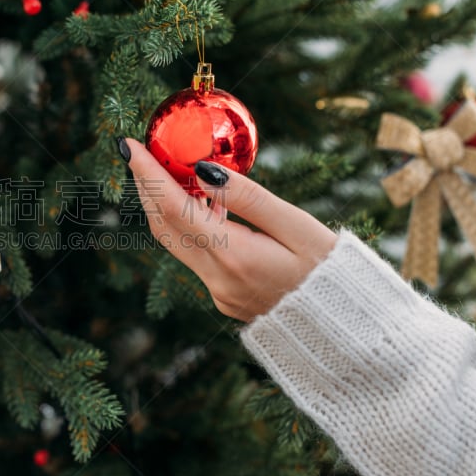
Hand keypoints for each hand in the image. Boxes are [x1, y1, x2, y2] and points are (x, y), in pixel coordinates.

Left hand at [121, 138, 336, 322]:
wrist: (345, 328)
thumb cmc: (330, 272)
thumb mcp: (297, 226)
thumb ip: (248, 198)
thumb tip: (203, 172)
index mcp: (234, 256)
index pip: (174, 207)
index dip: (149, 174)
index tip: (129, 146)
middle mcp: (217, 278)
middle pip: (164, 226)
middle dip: (147, 188)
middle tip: (138, 153)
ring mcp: (218, 292)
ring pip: (175, 243)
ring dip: (163, 207)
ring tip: (163, 171)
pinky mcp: (224, 297)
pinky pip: (194, 256)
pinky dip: (188, 227)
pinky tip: (199, 204)